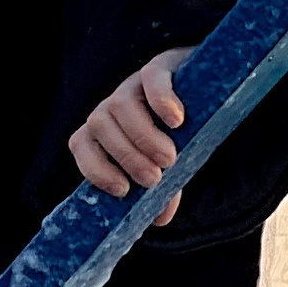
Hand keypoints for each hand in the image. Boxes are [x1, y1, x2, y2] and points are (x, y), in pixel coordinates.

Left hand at [70, 45, 195, 224]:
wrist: (207, 91)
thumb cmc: (179, 136)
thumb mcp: (168, 164)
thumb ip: (162, 188)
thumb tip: (159, 220)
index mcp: (104, 129)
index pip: (80, 144)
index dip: (94, 168)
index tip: (122, 190)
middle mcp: (112, 106)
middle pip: (99, 125)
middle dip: (125, 157)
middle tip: (154, 178)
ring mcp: (133, 83)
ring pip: (119, 105)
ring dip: (142, 136)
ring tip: (169, 158)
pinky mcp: (160, 66)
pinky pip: (150, 78)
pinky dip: (160, 100)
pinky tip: (176, 121)